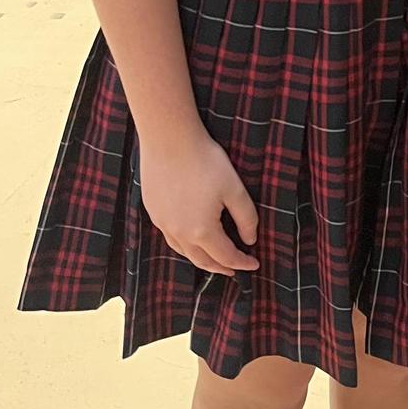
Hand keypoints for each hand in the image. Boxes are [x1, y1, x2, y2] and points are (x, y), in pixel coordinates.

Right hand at [138, 124, 259, 275]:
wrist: (169, 139)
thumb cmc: (205, 161)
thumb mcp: (234, 189)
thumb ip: (246, 217)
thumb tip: (250, 240)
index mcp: (202, 231)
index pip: (226, 256)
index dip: (242, 262)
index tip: (255, 263)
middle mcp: (179, 233)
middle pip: (202, 260)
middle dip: (221, 267)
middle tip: (234, 269)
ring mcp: (162, 223)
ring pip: (184, 252)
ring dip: (201, 259)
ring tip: (213, 258)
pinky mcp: (153, 211)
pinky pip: (171, 237)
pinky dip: (185, 245)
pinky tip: (190, 237)